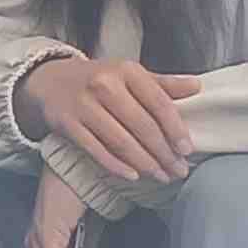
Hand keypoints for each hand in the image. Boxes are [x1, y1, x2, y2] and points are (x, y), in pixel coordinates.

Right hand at [17, 51, 204, 182]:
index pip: (158, 102)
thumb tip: (197, 86)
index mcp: (126, 71)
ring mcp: (84, 105)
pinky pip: (96, 150)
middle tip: (178, 170)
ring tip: (161, 176)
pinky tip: (133, 175)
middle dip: (163, 152)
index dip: (175, 128)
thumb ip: (162, 84)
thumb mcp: (129, 75)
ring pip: (120, 141)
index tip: (187, 150)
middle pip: (141, 125)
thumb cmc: (99, 79)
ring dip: (144, 163)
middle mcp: (104, 85)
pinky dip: (116, 165)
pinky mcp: (67, 124)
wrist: (51, 81)